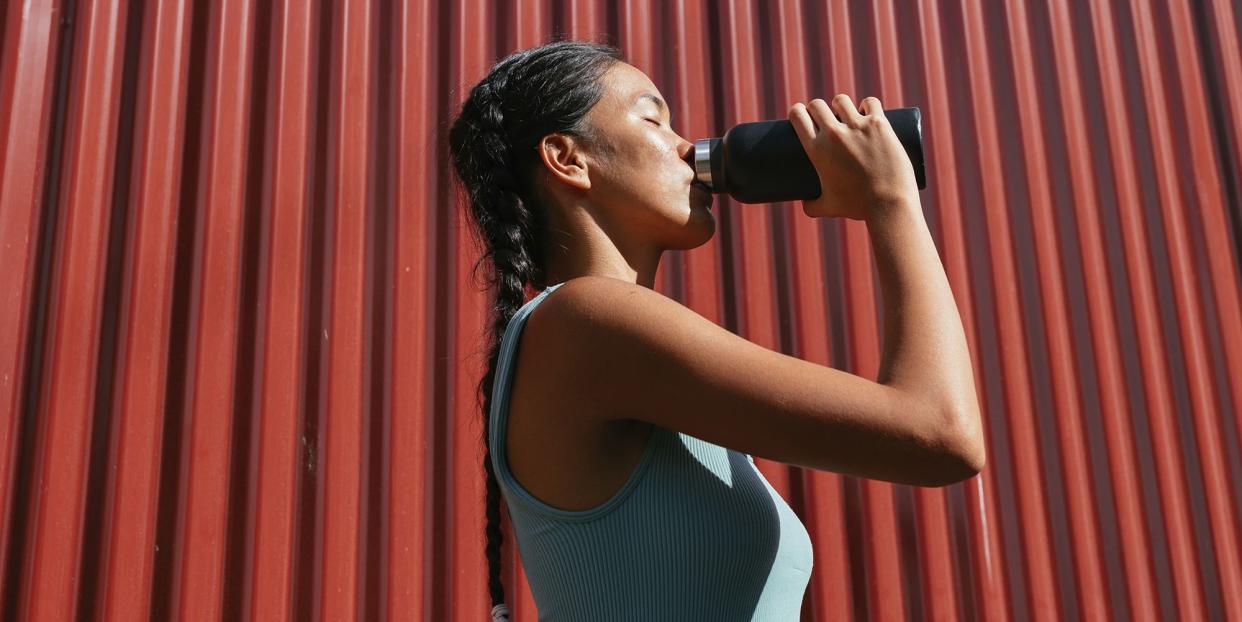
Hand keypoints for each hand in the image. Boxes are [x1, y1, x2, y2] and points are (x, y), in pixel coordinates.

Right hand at [788, 94, 918, 219]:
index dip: (797, 112)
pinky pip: (870, 102)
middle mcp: (834, 134)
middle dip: (817, 109)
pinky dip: (867, 105)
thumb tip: (805, 203)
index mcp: (817, 150)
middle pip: (817, 105)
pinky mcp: (879, 124)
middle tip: (824, 118)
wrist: (888, 204)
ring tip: (846, 113)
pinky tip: (867, 110)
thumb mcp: (828, 207)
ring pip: (841, 100)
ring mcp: (857, 126)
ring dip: (840, 105)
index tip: (802, 115)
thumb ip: (811, 206)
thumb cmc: (857, 206)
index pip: (798, 116)